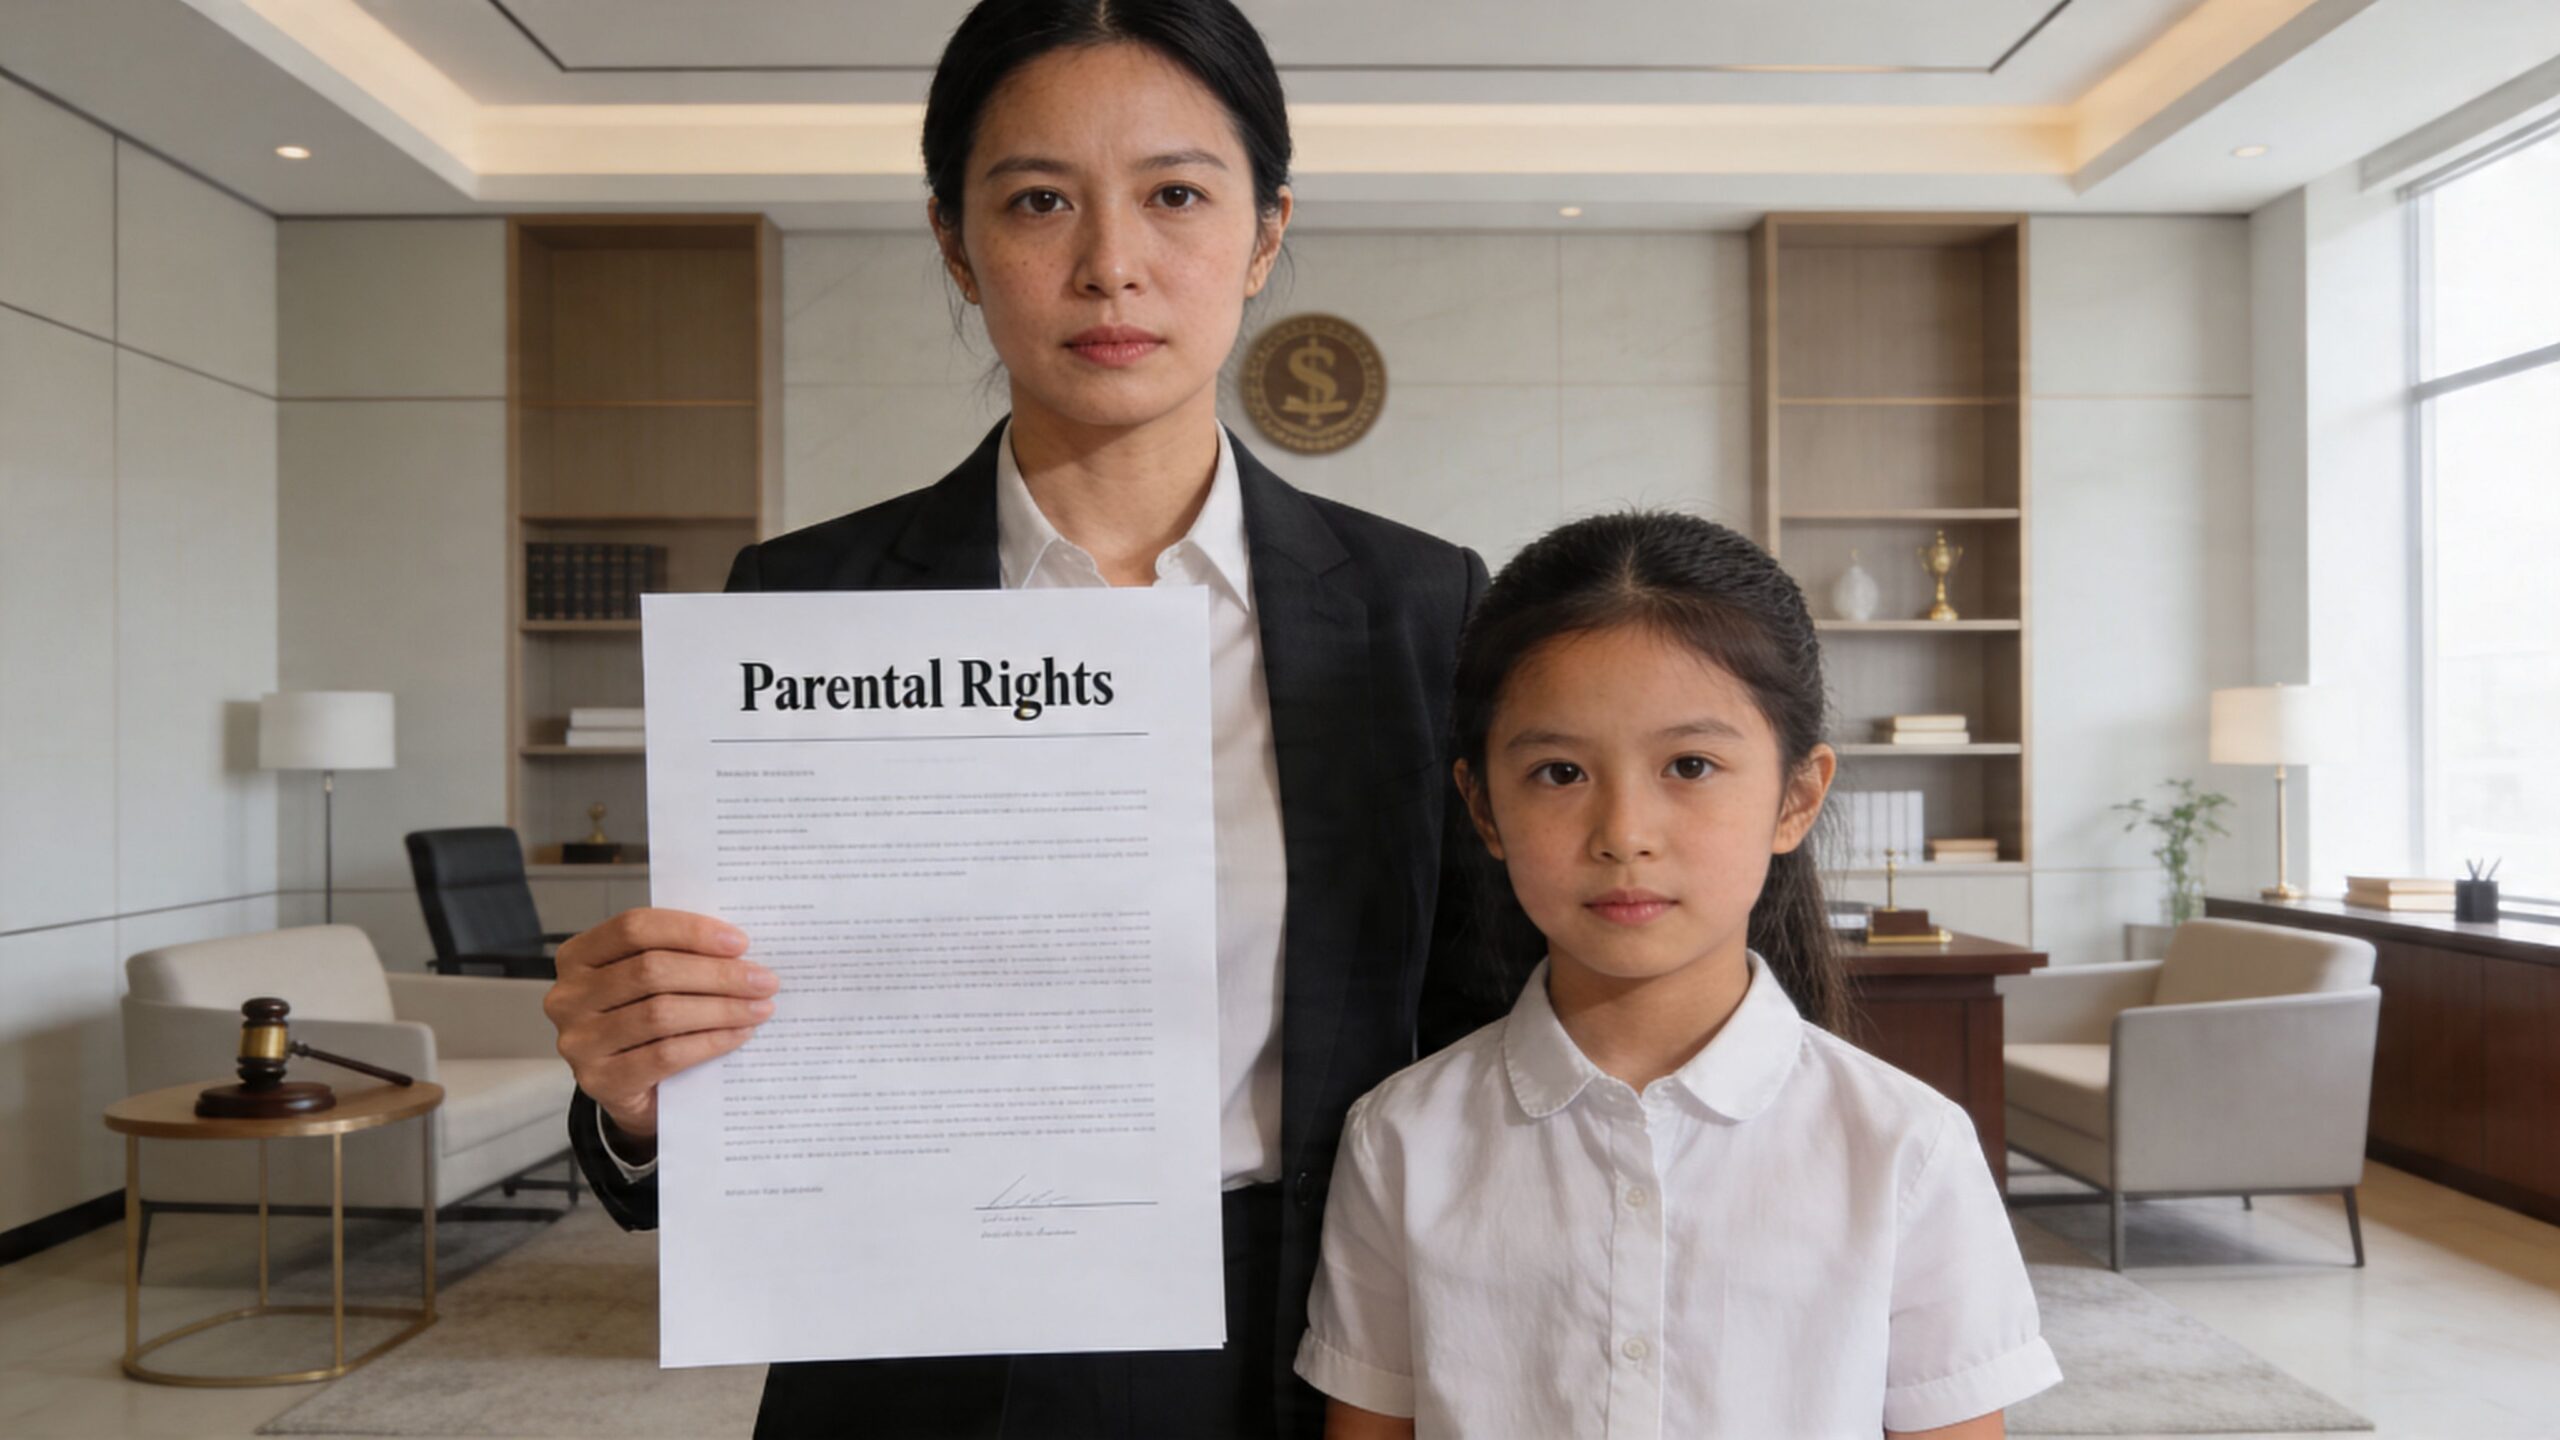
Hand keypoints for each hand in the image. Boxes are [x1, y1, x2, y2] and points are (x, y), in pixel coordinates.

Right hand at [543, 908, 777, 1144]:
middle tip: (763, 980)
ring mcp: (579, 1041)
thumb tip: (740, 949)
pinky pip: (664, 1055)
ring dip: (721, 1008)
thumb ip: (678, 956)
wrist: (631, 1090)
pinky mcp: (600, 1081)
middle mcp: (568, 997)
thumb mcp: (649, 981)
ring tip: (759, 1007)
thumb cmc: (645, 1020)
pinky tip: (738, 1034)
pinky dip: (709, 1042)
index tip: (739, 942)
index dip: (690, 931)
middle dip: (717, 974)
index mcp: (577, 956)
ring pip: (660, 1013)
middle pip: (651, 971)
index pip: (634, 928)